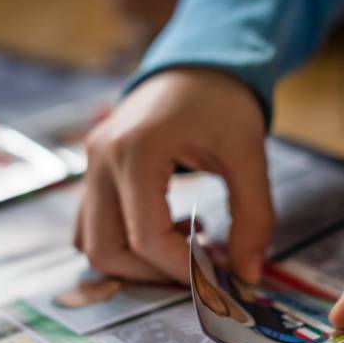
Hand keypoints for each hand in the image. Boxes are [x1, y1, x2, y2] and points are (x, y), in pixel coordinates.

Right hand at [75, 68, 274, 284]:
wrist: (196, 65)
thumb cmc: (222, 102)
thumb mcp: (248, 156)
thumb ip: (253, 218)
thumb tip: (247, 275)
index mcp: (136, 151)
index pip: (146, 237)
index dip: (181, 268)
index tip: (215, 277)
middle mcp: (101, 160)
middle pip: (105, 250)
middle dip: (151, 273)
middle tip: (195, 268)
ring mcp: (90, 166)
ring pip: (90, 243)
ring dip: (134, 261)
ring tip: (182, 243)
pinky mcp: (94, 171)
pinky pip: (91, 225)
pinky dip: (122, 242)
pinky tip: (164, 227)